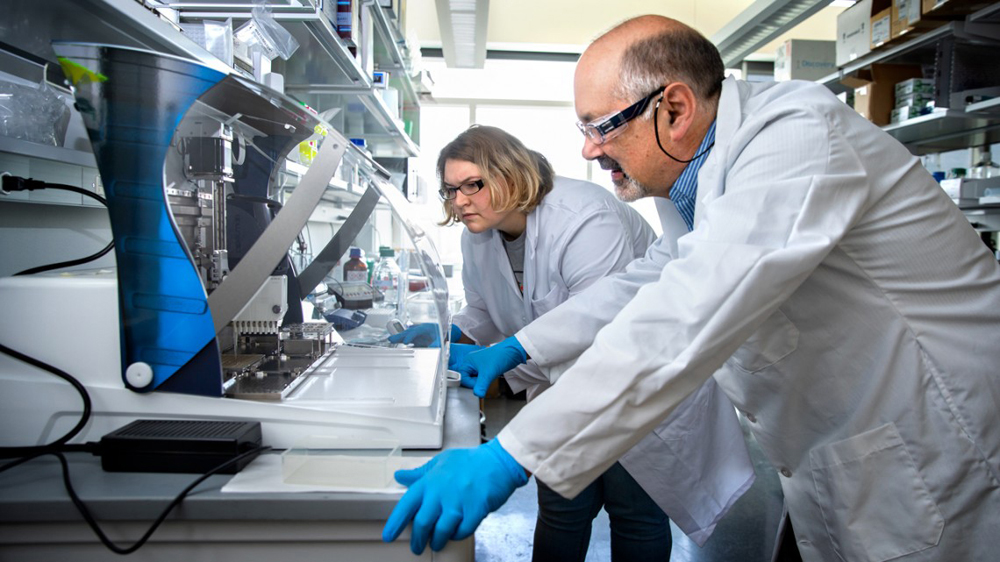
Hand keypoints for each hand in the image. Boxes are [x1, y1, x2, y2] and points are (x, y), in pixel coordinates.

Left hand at [382, 439, 527, 553]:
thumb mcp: (441, 462)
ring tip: (436, 543)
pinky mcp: (474, 511)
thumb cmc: (470, 462)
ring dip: (437, 541)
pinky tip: (455, 534)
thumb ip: (420, 473)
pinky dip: (456, 536)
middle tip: (416, 546)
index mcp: (430, 481)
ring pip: (440, 531)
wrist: (498, 462)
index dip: (395, 523)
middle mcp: (441, 493)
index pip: (406, 505)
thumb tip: (400, 476)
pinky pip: (461, 532)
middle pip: (422, 524)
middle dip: (417, 539)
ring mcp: (458, 503)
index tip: (388, 535)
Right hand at [388, 323, 462, 347]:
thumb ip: (436, 344)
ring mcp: (417, 334)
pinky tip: (395, 343)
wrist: (442, 331)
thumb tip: (433, 348)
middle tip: (391, 339)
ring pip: (406, 334)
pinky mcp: (416, 339)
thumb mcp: (440, 340)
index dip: (409, 336)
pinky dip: (401, 340)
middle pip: (408, 332)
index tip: (405, 342)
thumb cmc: (440, 334)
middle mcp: (419, 330)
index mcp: (425, 328)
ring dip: (398, 338)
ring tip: (390, 340)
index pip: (415, 331)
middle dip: (400, 336)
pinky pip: (407, 339)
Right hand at [454, 336, 526, 397]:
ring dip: (481, 382)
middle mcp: (472, 363)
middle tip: (483, 381)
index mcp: (468, 361)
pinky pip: (481, 378)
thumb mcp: (488, 373)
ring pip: (475, 379)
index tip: (478, 385)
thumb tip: (477, 394)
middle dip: (475, 383)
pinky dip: (485, 380)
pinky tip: (490, 377)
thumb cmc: (500, 356)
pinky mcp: (485, 369)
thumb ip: (481, 385)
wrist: (513, 352)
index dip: (470, 383)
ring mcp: (478, 366)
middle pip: (468, 379)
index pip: (462, 377)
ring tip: (488, 377)